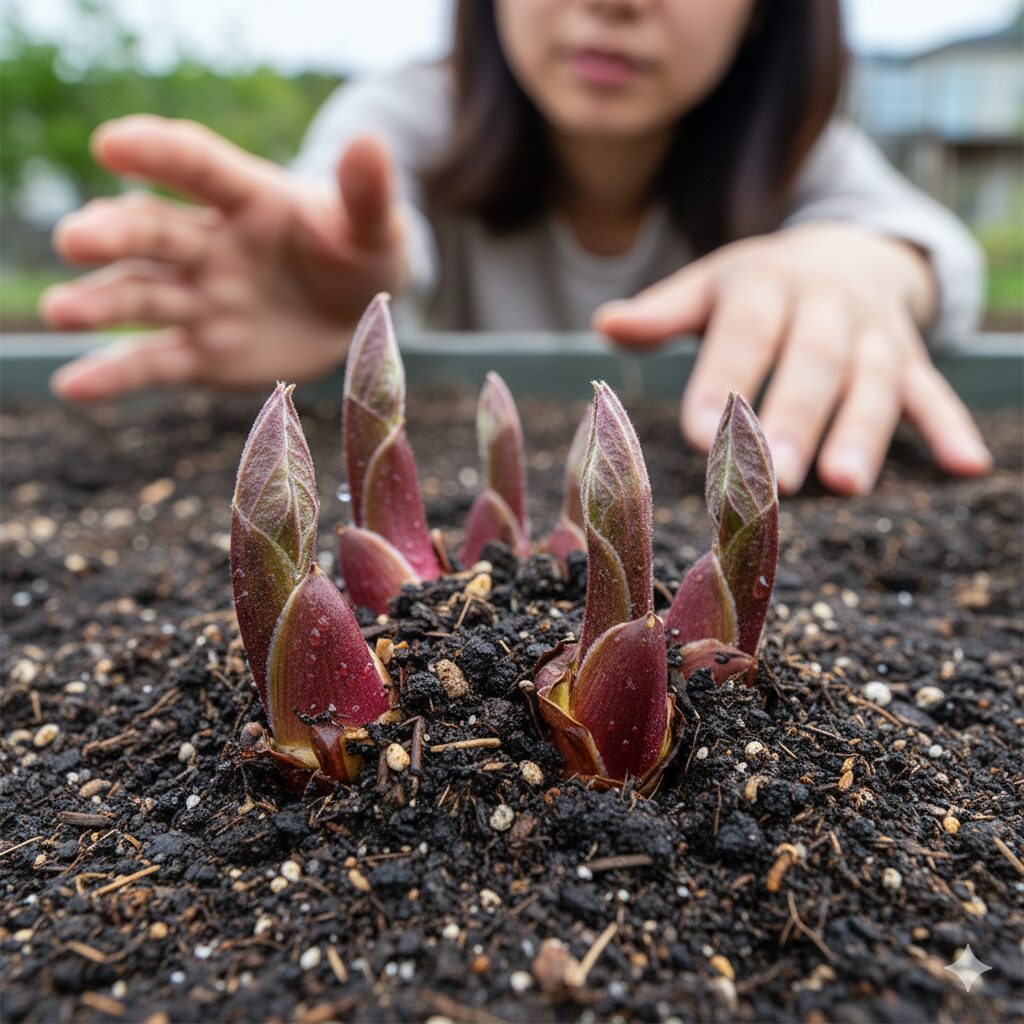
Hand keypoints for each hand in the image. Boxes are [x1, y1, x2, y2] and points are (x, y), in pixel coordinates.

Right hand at [41, 115, 406, 400]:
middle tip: (75, 240)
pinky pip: (154, 364)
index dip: (158, 153)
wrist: (357, 316)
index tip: (111, 143)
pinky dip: (115, 376)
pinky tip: (74, 387)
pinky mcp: (202, 355)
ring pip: (142, 297)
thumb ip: (367, 194)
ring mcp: (201, 301)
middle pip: (154, 233)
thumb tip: (370, 142)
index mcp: (248, 200)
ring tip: (62, 311)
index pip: (198, 167)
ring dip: (100, 303)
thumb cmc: (361, 255)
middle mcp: (209, 245)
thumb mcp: (376, 228)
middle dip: (114, 234)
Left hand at [594, 223, 991, 494]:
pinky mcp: (909, 356)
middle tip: (780, 479)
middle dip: (796, 419)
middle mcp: (824, 305)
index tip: (700, 435)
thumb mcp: (711, 286)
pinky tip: (966, 466)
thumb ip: (664, 311)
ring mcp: (873, 331)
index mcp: (764, 286)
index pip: (742, 336)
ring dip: (864, 429)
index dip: (723, 381)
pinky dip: (947, 426)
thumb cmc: (759, 285)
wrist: (846, 247)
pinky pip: (932, 389)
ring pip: (873, 379)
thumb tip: (605, 323)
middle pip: (813, 363)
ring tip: (847, 483)